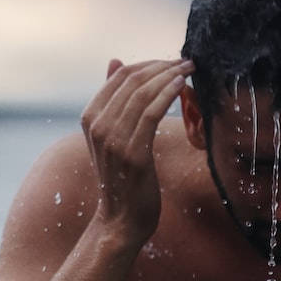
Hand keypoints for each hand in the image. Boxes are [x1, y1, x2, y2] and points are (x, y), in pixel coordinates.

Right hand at [79, 57, 190, 246]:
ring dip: (170, 76)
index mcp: (90, 117)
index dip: (149, 63)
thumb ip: (113, 99)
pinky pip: (151, 113)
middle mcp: (97, 126)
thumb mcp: (112, 135)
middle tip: (187, 61)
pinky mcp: (132, 153)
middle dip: (163, 66)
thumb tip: (115, 61)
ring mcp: (112, 140)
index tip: (173, 61)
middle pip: (132, 81)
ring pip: (143, 94)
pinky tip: (182, 86)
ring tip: (189, 69)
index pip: (121, 76)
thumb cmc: (122, 176)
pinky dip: (168, 94)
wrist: (121, 219)